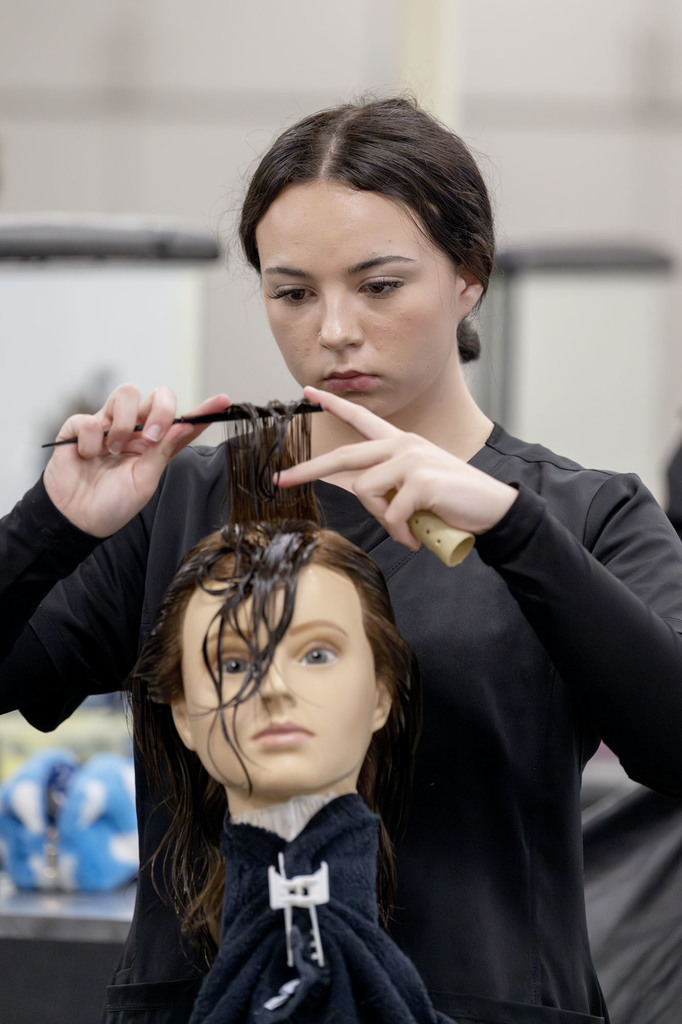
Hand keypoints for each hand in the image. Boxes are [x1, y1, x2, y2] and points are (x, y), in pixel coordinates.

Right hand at [43, 383, 230, 536]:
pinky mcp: (80, 427)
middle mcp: (135, 429)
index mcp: (156, 444)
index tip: (223, 401)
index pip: (183, 422)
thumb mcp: (145, 480)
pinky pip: (90, 418)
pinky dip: (90, 441)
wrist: (78, 519)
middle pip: (157, 395)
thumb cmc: (113, 504)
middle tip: (151, 438)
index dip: (203, 411)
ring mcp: (108, 425)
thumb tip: (186, 426)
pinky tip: (88, 456)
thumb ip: (163, 451)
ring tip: (114, 451)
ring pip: (125, 393)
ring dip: (123, 424)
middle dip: (160, 410)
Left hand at [277, 386, 516, 550]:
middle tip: (282, 480)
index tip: (309, 393)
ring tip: (405, 530)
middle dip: (308, 470)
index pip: (363, 418)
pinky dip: (400, 532)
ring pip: (365, 491)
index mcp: (401, 443)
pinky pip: (391, 513)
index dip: (335, 404)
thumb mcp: (416, 487)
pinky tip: (416, 537)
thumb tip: (369, 502)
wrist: (493, 508)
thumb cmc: (454, 499)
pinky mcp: (420, 481)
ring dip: (381, 519)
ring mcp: (412, 460)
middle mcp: (403, 445)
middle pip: (344, 456)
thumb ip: (391, 486)